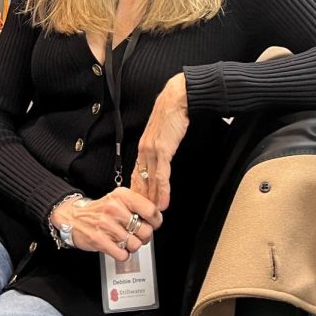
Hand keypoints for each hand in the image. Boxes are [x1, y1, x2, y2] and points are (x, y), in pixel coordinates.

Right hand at [50, 187, 161, 261]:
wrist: (73, 218)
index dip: (156, 220)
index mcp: (122, 196)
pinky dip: (123, 254)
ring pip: (134, 244)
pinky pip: (122, 254)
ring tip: (125, 241)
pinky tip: (118, 248)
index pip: (150, 210)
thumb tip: (156, 217)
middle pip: (145, 231)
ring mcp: (105, 224)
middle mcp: (114, 208)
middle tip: (139, 235)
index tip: (154, 224)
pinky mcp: (98, 240)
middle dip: (145, 237)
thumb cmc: (100, 211)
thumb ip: (136, 205)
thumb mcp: (118, 199)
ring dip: (132, 246)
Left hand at [130, 73, 189, 211]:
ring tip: (153, 216)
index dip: (138, 190)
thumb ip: (160, 145)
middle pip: (141, 180)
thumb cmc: (172, 113)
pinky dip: (162, 190)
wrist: (178, 99)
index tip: (138, 204)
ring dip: (152, 200)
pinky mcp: (163, 149)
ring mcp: (152, 150)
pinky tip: (163, 202)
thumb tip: (162, 154)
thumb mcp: (162, 132)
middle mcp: (145, 150)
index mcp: (144, 146)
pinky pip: (161, 175)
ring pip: (150, 181)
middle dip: (142, 200)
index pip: (138, 173)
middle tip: (142, 216)